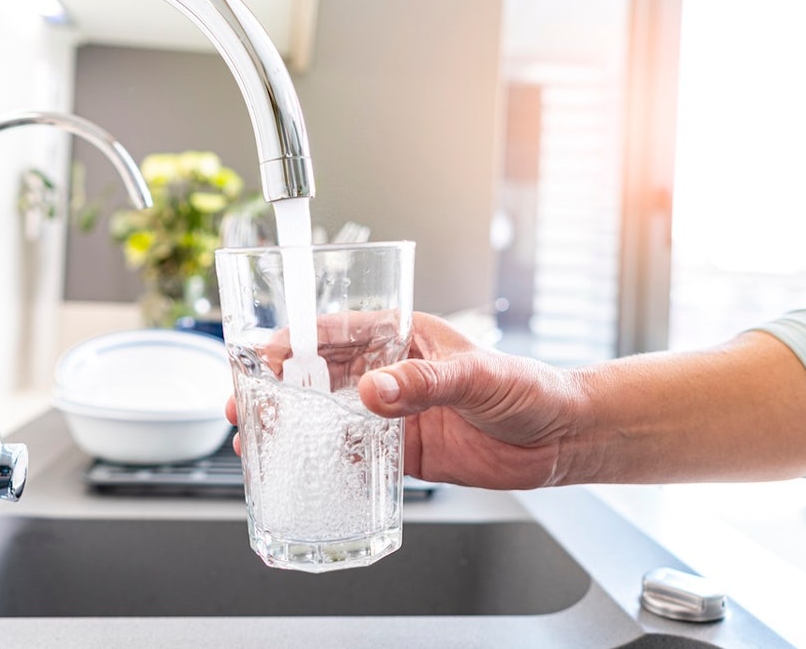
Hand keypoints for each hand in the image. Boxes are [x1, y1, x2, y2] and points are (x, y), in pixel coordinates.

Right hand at [224, 312, 580, 489]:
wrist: (561, 438)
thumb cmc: (529, 388)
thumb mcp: (476, 376)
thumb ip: (423, 384)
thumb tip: (373, 391)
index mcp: (405, 338)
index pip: (337, 333)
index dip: (294, 342)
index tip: (262, 356)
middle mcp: (394, 374)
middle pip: (321, 377)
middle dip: (279, 388)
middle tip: (244, 402)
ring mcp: (397, 414)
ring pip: (331, 418)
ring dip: (294, 427)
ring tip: (256, 438)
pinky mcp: (406, 452)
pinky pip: (357, 457)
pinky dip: (328, 464)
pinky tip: (302, 471)